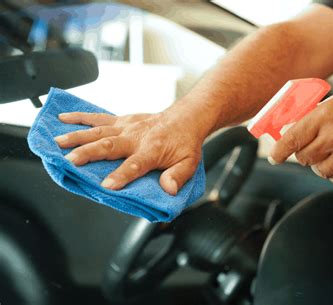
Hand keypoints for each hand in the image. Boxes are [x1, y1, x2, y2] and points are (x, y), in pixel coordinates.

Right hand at [55, 105, 211, 194]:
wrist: (185, 118)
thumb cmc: (185, 143)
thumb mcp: (190, 163)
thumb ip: (179, 176)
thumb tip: (169, 189)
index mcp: (152, 150)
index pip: (135, 165)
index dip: (121, 176)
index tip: (107, 186)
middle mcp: (136, 137)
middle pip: (110, 146)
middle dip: (88, 154)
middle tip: (70, 162)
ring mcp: (127, 127)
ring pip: (99, 131)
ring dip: (78, 136)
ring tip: (58, 142)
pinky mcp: (122, 121)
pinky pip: (99, 118)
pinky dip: (81, 117)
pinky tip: (63, 118)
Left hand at [270, 78, 332, 183]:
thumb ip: (315, 118)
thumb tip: (295, 131)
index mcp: (324, 116)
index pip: (292, 140)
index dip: (279, 152)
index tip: (274, 158)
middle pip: (304, 158)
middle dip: (303, 155)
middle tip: (309, 149)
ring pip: (320, 171)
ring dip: (319, 165)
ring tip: (328, 154)